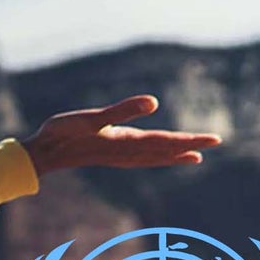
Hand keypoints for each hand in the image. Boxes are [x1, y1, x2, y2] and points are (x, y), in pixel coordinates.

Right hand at [20, 95, 220, 175]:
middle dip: (189, 146)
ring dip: (174, 155)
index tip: (215, 140)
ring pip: (154, 157)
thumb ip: (122, 110)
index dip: (190, 140)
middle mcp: (126, 151)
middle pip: (165, 150)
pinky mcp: (109, 153)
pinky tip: (156, 156)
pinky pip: (141, 158)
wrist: (43, 153)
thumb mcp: (91, 118)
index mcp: (127, 141)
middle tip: (215, 141)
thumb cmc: (63, 133)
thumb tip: (154, 102)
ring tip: (194, 156)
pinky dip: (155, 157)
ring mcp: (117, 154)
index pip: (166, 142)